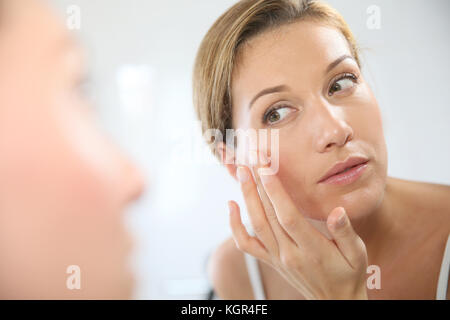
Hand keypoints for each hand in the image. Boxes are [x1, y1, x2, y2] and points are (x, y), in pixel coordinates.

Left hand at [229, 162, 368, 299]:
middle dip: (258, 185)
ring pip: (256, 225)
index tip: (266, 168)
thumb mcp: (358, 254)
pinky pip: (246, 244)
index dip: (275, 192)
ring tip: (242, 172)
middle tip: (251, 159)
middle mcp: (289, 254)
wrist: (335, 302)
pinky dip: (235, 226)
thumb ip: (346, 233)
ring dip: (247, 197)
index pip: (288, 217)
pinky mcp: (270, 261)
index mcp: (312, 250)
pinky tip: (231, 205)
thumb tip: (337, 212)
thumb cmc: (349, 274)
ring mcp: (277, 257)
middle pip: (268, 216)